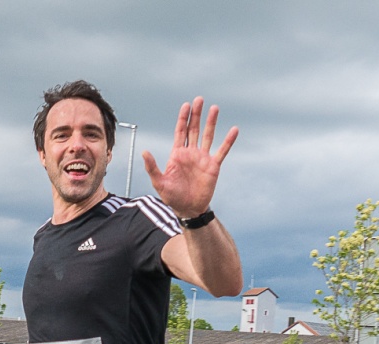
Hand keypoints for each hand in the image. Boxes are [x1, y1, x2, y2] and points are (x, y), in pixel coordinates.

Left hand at [141, 97, 237, 217]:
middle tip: (199, 100)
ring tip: (214, 108)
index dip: (183, 118)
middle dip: (196, 114)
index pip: (180, 131)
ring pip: (207, 136)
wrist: (188, 209)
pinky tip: (234, 130)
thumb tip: (144, 152)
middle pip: (194, 129)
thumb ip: (152, 167)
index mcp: (177, 154)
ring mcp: (203, 158)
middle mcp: (190, 153)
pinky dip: (228, 141)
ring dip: (211, 122)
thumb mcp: (159, 182)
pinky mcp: (213, 166)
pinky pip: (222, 151)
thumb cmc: (172, 197)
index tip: (186, 105)